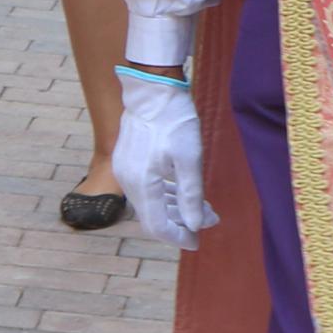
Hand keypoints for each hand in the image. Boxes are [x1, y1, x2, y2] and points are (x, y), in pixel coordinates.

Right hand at [113, 68, 213, 244]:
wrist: (152, 90)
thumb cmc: (174, 121)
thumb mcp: (189, 159)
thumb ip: (191, 196)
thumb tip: (195, 225)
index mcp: (142, 184)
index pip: (157, 226)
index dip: (178, 238)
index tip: (198, 242)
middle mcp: (128, 182)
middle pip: (153, 217)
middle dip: (180, 223)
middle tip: (207, 221)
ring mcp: (125, 170)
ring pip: (150, 202)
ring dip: (175, 208)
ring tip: (202, 207)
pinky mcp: (127, 161)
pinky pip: (146, 188)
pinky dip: (165, 194)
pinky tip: (183, 192)